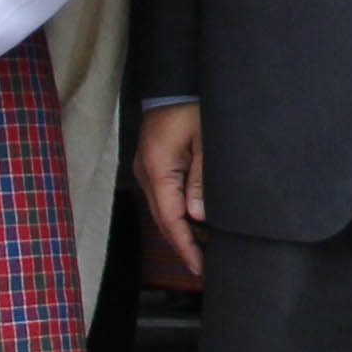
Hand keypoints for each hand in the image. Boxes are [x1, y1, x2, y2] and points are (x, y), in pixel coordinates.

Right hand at [132, 103, 206, 276]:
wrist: (174, 83)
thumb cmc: (190, 107)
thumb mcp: (204, 142)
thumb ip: (201, 180)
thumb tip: (197, 216)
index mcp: (158, 169)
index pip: (171, 219)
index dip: (186, 246)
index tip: (199, 266)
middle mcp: (146, 173)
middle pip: (163, 220)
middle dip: (182, 245)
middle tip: (202, 268)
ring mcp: (146, 169)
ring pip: (161, 211)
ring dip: (179, 231)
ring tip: (200, 252)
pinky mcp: (153, 165)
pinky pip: (163, 197)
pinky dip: (176, 215)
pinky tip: (192, 223)